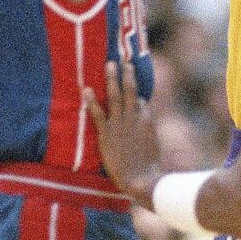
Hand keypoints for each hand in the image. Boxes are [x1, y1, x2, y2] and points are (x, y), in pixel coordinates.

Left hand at [83, 56, 160, 205]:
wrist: (141, 178)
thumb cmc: (149, 168)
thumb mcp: (154, 147)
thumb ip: (149, 134)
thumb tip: (146, 129)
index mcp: (147, 121)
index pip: (141, 102)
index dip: (135, 96)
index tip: (131, 88)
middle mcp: (135, 118)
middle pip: (131, 91)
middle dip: (127, 74)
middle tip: (124, 61)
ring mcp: (120, 124)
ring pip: (116, 95)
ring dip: (112, 78)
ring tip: (109, 64)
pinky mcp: (107, 134)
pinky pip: (98, 113)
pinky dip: (92, 101)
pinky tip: (86, 89)